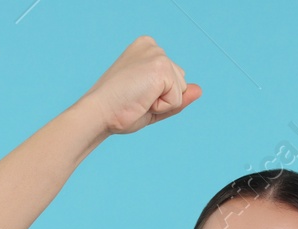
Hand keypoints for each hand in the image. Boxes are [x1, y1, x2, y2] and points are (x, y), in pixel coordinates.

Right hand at [80, 35, 201, 136]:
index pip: (172, 78)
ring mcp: (157, 55)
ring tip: (137, 100)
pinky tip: (141, 101)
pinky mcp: (161, 68)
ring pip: (181, 90)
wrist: (97, 114)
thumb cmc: (117, 110)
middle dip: (162, 98)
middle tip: (134, 99)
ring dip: (162, 104)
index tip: (131, 95)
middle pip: (180, 81)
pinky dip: (161, 108)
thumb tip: (199, 90)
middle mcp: (152, 47)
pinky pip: (177, 99)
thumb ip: (176, 96)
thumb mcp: (151, 102)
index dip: (156, 96)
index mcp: (146, 49)